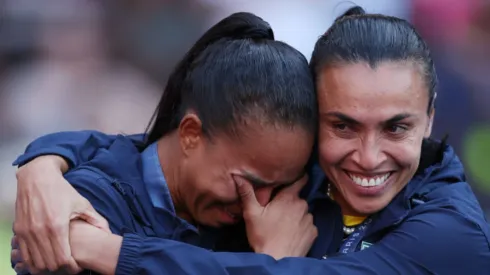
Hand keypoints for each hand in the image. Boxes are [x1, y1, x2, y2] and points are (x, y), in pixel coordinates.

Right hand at [13, 155, 109, 272]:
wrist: (37, 177)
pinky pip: (24, 255)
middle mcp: (40, 231)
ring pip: (35, 263)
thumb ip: (96, 220)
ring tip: (58, 263)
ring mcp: (27, 232)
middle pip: (49, 265)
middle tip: (69, 266)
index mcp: (57, 226)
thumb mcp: (82, 204)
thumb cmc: (62, 190)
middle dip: (61, 269)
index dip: (72, 267)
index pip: (63, 259)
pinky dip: (34, 261)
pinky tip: (44, 256)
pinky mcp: (18, 230)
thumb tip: (108, 233)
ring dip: (47, 267)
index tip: (78, 266)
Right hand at [235, 176, 317, 258]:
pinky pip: (308, 225)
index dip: (298, 178)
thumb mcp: (251, 214)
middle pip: (298, 198)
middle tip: (278, 210)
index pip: (300, 180)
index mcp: (289, 197)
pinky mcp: (314, 232)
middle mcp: (303, 205)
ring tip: (284, 225)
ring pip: (303, 212)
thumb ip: (247, 193)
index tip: (293, 178)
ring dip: (296, 215)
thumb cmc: (263, 235)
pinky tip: (292, 234)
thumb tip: (238, 176)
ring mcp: (310, 219)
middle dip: (290, 202)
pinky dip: (302, 227)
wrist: (278, 260)